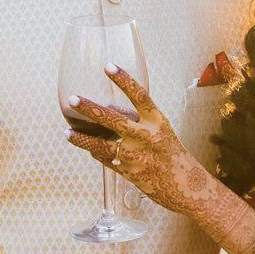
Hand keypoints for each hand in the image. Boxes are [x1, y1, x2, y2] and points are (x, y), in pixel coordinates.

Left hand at [65, 63, 212, 217]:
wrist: (187, 187)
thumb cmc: (175, 157)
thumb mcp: (164, 133)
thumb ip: (143, 123)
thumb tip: (117, 116)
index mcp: (158, 122)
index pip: (139, 95)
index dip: (123, 80)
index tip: (108, 66)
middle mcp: (146, 136)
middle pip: (112, 119)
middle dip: (89, 108)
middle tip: (72, 99)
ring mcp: (135, 155)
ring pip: (101, 144)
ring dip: (82, 138)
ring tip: (67, 132)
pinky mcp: (128, 172)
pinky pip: (105, 160)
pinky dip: (95, 153)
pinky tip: (87, 148)